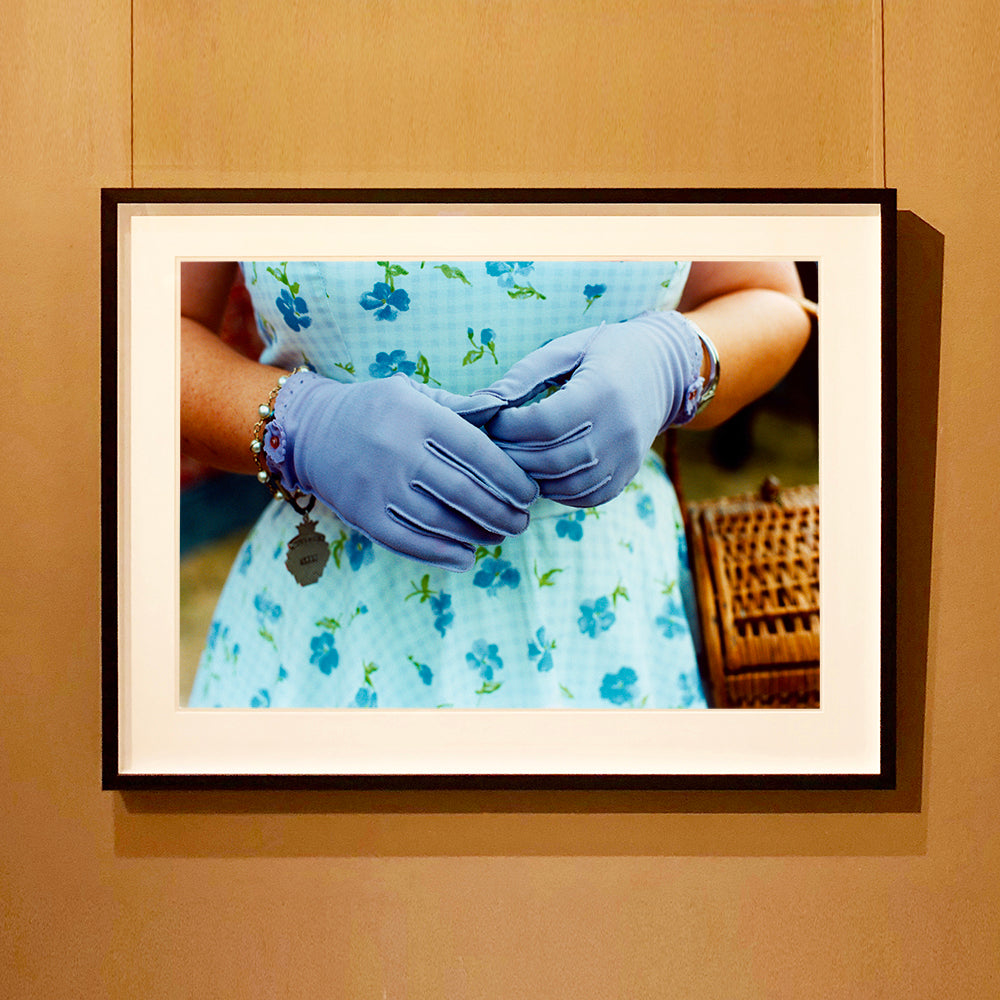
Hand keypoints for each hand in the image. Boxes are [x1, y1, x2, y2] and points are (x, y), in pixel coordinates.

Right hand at [265, 371, 538, 570]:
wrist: (310, 429)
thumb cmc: (377, 410)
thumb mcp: (414, 393)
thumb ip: (459, 409)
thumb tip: (511, 422)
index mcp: (418, 415)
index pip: (478, 452)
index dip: (510, 478)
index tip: (530, 494)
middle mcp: (398, 450)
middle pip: (465, 491)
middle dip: (502, 513)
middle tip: (522, 522)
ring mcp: (378, 484)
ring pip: (441, 521)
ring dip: (478, 535)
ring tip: (499, 537)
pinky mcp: (361, 513)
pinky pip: (408, 542)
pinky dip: (442, 554)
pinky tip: (466, 557)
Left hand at [468, 311, 704, 506]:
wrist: (663, 369)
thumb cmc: (605, 352)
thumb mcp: (566, 349)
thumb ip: (524, 376)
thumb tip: (480, 404)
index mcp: (603, 391)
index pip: (544, 424)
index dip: (509, 427)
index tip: (492, 419)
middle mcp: (619, 431)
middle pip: (551, 460)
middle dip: (512, 456)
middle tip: (491, 445)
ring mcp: (625, 459)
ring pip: (564, 485)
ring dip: (530, 477)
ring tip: (511, 459)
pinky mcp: (625, 477)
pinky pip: (583, 497)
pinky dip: (554, 491)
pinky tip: (539, 473)